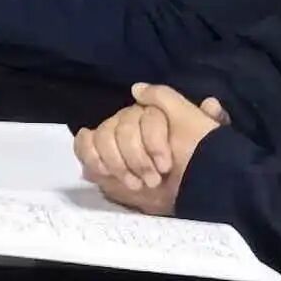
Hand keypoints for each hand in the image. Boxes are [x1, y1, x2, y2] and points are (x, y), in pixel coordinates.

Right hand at [77, 84, 228, 212]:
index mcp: (150, 115)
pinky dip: (91, 155)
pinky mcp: (100, 159)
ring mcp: (114, 143)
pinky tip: (103, 171)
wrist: (192, 193)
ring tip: (134, 184)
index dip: (153, 143)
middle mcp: (130, 125)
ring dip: (117, 163)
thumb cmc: (195, 158)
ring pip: (102, 138)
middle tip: (152, 181)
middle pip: (119, 129)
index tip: (165, 166)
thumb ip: (165, 98)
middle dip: (136, 159)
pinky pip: (84, 145)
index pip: (142, 118)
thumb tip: (136, 88)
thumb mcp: (193, 122)